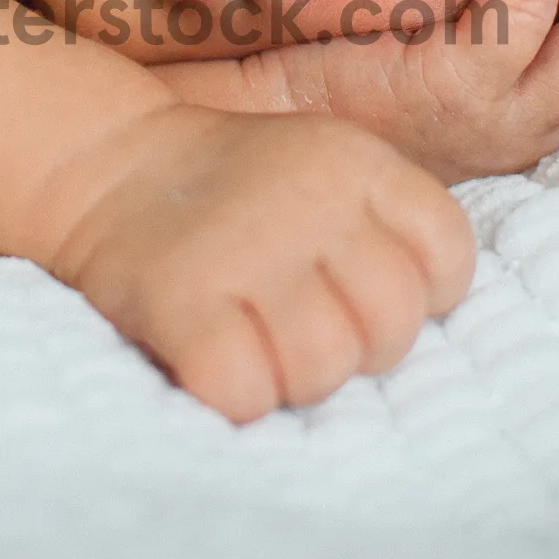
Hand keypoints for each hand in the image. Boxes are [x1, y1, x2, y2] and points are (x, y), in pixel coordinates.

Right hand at [35, 103, 473, 422]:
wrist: (110, 165)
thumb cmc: (238, 191)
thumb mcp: (328, 168)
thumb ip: (386, 225)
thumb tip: (426, 317)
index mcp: (358, 163)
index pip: (448, 255)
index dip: (423, 295)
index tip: (367, 292)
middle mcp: (311, 198)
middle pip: (393, 324)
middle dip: (360, 348)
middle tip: (309, 327)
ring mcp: (245, 248)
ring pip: (325, 367)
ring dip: (297, 378)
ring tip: (263, 343)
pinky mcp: (182, 299)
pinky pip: (247, 392)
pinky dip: (238, 396)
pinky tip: (218, 361)